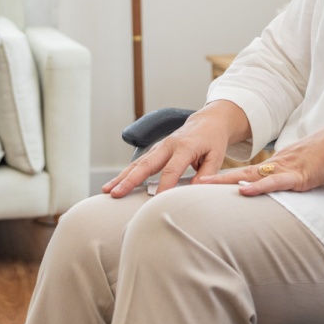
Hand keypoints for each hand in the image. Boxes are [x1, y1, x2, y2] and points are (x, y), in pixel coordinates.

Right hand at [102, 102, 243, 197]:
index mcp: (185, 147)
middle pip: (146, 164)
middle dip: (130, 180)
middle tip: (117, 193)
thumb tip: (194, 191)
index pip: (172, 169)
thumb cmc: (213, 140)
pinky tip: (114, 184)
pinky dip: (125, 174)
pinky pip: (139, 163)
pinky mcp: (155, 151)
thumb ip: (207, 173)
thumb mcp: (217, 155)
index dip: (164, 186)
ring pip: (138, 163)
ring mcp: (159, 147)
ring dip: (122, 177)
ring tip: (107, 190)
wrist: (207, 122)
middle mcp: (168, 145)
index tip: (155, 202)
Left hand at [194, 119, 323, 195]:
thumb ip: (293, 176)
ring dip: (226, 183)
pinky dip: (258, 188)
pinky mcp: (299, 176)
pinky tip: (244, 192)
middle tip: (191, 184)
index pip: (246, 173)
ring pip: (250, 177)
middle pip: (240, 173)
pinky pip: (275, 183)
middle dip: (215, 180)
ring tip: (203, 187)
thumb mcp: (306, 166)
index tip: (203, 184)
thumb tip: (282, 185)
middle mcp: (277, 164)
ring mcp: (286, 169)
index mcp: (277, 163)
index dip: (224, 179)